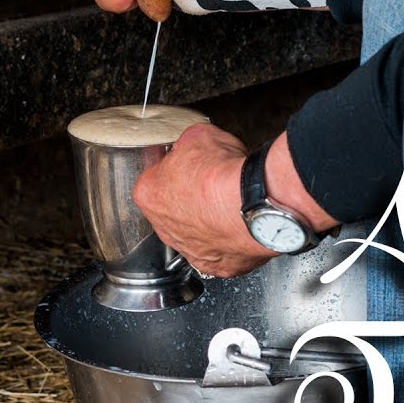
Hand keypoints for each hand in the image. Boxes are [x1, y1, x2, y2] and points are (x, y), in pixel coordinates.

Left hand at [132, 123, 276, 277]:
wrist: (254, 201)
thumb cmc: (223, 173)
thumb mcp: (197, 136)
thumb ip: (186, 145)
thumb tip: (192, 145)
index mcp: (149, 193)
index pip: (154, 178)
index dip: (175, 168)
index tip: (190, 165)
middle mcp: (164, 227)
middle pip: (173, 210)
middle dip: (190, 199)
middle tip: (211, 186)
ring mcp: (190, 250)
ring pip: (196, 234)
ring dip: (208, 222)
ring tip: (229, 205)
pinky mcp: (218, 266)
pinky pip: (221, 253)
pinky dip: (230, 241)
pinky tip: (241, 224)